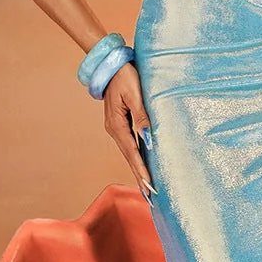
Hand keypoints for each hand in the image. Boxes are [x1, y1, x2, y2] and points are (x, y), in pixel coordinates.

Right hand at [103, 62, 154, 198]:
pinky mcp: (120, 123)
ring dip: (139, 168)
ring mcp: (116, 127)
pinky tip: (144, 164)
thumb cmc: (125, 75)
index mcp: (117, 125)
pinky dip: (137, 156)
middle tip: (150, 196)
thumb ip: (143, 117)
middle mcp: (114, 129)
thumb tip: (149, 139)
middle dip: (140, 177)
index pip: (133, 153)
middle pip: (130, 157)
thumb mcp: (136, 94)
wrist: (112, 64)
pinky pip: (130, 144)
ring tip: (148, 186)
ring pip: (130, 152)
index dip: (142, 170)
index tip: (150, 186)